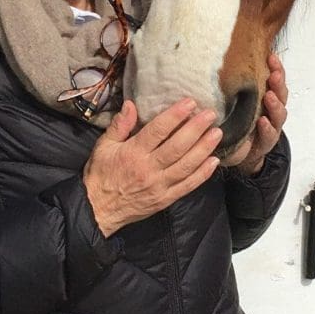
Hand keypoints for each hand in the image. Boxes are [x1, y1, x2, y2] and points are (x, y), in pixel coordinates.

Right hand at [83, 98, 221, 236]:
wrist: (98, 210)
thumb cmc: (100, 175)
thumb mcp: (103, 146)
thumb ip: (119, 125)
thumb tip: (131, 104)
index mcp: (133, 153)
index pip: (158, 130)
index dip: (176, 115)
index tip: (190, 103)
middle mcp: (149, 169)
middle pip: (177, 147)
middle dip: (196, 129)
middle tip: (210, 114)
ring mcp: (159, 186)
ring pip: (186, 166)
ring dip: (204, 149)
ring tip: (217, 133)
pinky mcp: (165, 199)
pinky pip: (187, 186)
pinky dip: (202, 174)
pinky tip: (214, 161)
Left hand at [221, 52, 288, 175]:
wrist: (239, 151)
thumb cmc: (236, 121)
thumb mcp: (233, 100)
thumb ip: (230, 85)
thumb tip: (215, 62)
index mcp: (264, 95)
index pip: (274, 79)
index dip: (275, 68)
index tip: (271, 56)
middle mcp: (270, 110)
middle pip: (280, 94)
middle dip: (278, 83)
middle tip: (273, 75)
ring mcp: (270, 126)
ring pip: (279, 114)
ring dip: (275, 105)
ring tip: (269, 96)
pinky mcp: (265, 142)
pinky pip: (269, 135)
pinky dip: (267, 128)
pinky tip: (263, 122)